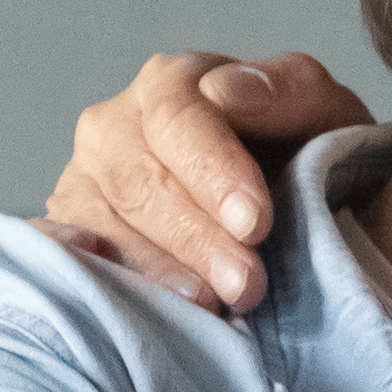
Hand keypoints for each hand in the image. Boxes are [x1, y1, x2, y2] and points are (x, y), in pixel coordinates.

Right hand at [42, 49, 385, 309]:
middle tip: (247, 284)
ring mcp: (83, 183)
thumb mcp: (322, 115)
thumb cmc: (301, 157)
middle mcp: (114, 126)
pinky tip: (137, 305)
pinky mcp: (70, 235)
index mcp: (172, 85)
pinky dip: (100, 279)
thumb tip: (229, 91)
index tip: (254, 222)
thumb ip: (290, 89)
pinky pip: (69, 258)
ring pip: (103, 226)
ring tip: (210, 306)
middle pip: (138, 181)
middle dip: (196, 237)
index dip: (214, 172)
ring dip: (158, 271)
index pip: (179, 120)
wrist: (290, 212)